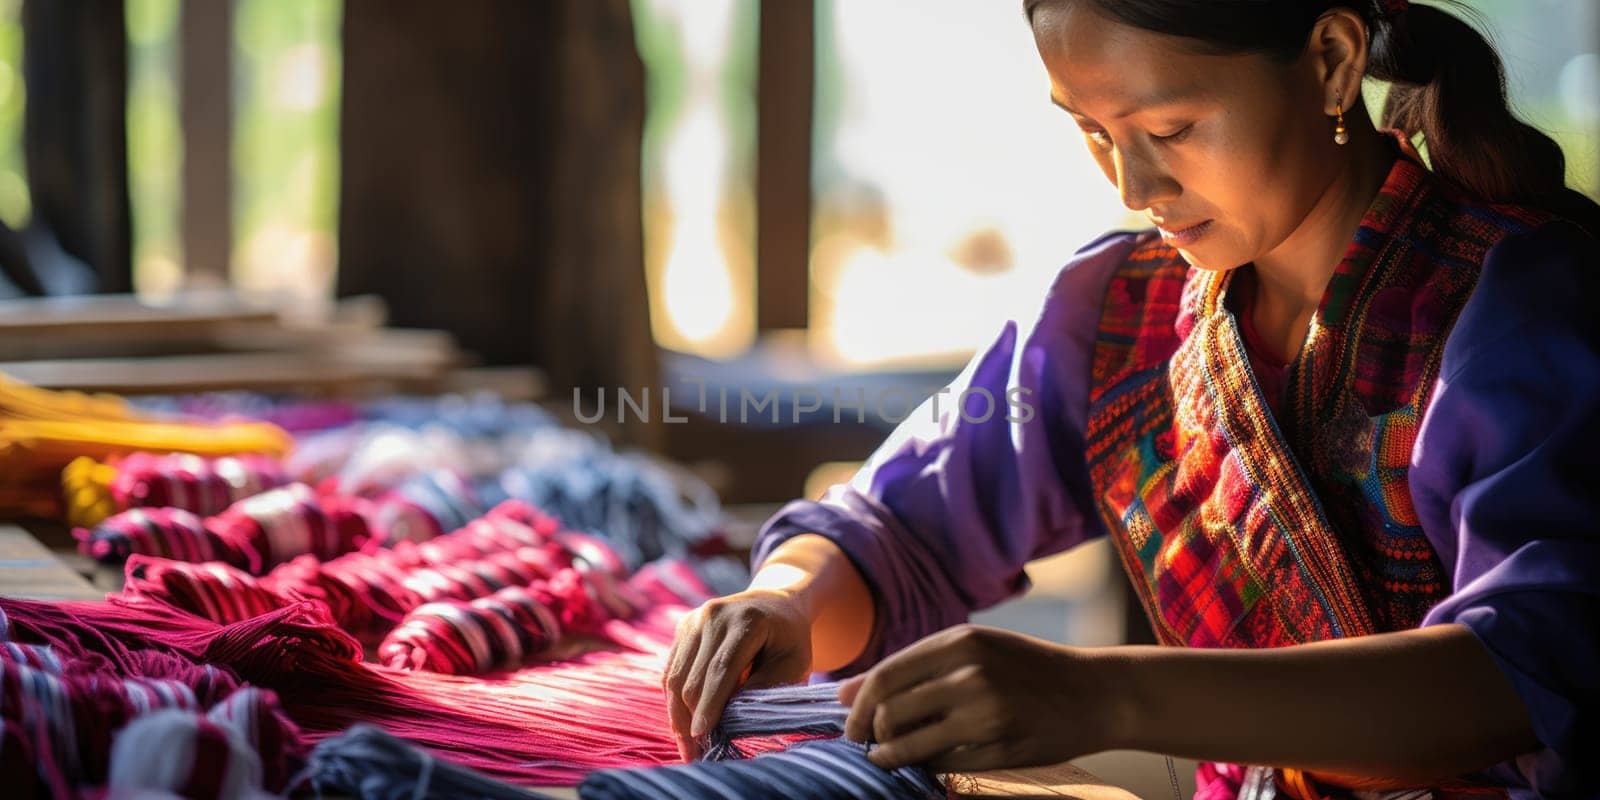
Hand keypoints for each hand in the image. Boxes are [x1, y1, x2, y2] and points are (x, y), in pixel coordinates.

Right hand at [661, 588, 814, 761]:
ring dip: (677, 715)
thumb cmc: (789, 640)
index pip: (722, 670)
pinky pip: (671, 670)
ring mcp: (694, 619)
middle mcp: (714, 615)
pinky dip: (673, 699)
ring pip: (674, 676)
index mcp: (746, 621)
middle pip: (693, 676)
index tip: (701, 736)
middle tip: (696, 754)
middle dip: (691, 719)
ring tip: (686, 747)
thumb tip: (730, 719)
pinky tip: (682, 723)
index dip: (710, 705)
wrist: (774, 604)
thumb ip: (764, 689)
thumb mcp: (793, 664)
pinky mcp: (683, 627)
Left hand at [838, 624, 1124, 772]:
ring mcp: (985, 713)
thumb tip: (842, 693)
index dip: (857, 705)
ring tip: (886, 757)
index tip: (850, 722)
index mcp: (960, 641)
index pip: (885, 676)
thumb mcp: (972, 650)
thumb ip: (910, 667)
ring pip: (907, 743)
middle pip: (889, 711)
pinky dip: (923, 766)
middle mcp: (970, 674)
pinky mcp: (998, 748)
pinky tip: (926, 761)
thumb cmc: (1024, 666)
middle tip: (866, 743)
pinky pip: (940, 764)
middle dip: (867, 733)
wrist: (1093, 692)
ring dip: (887, 756)